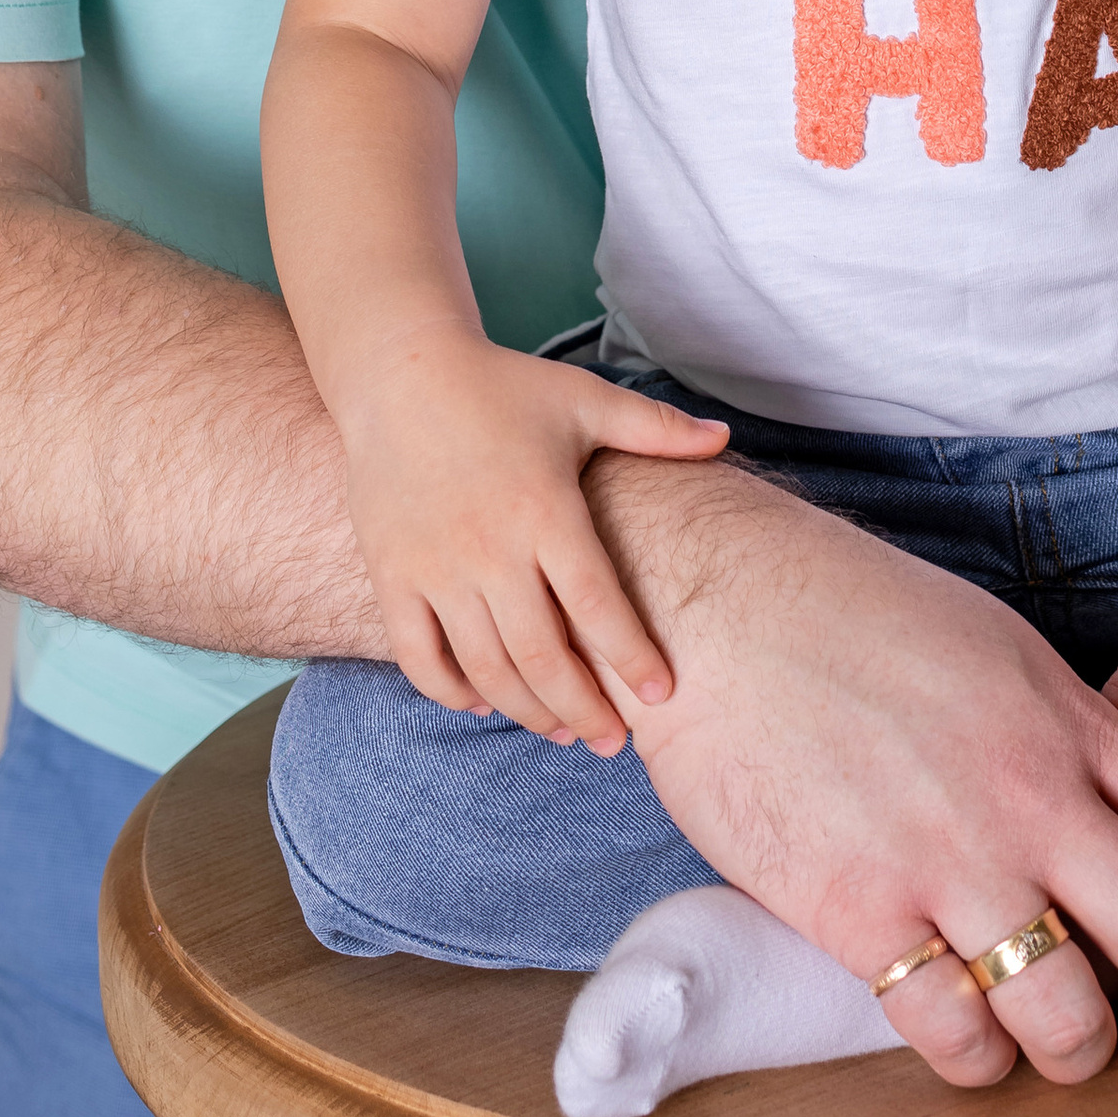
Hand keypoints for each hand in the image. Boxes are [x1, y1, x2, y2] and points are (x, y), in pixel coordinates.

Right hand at [339, 340, 728, 752]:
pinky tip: (485, 702)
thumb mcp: (583, 400)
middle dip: (586, 710)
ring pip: (487, 668)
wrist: (399, 373)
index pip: (597, 606)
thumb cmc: (502, 388)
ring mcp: (435, 568)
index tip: (661, 695)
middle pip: (544, 656)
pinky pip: (420, 658)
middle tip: (615, 743)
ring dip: (529, 711)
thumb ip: (655, 429)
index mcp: (545, 511)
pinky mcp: (392, 576)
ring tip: (565, 732)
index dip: (632, 658)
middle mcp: (489, 549)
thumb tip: (725, 439)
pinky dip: (453, 692)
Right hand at [592, 454, 1117, 1091]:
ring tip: (1051, 1041)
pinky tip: (961, 1035)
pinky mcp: (859, 911)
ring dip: (1076, 1053)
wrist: (717, 601)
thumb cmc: (847, 612)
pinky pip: (953, 1034)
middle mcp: (1031, 796)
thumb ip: (1067, 730)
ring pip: (1072, 1016)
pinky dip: (974, 1059)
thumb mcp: (995, 648)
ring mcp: (949, 858)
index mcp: (1072, 724)